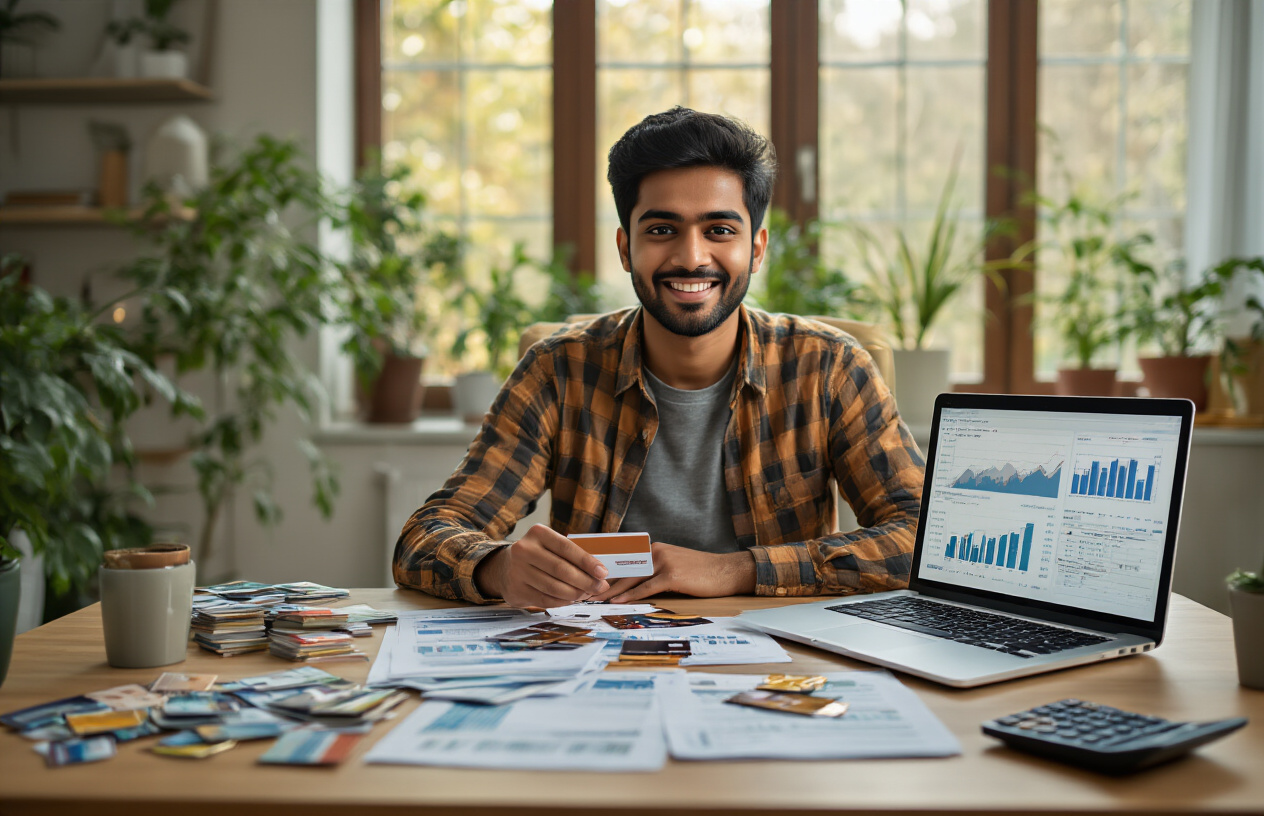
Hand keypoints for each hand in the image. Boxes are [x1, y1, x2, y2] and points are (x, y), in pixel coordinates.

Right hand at [474, 524, 608, 608]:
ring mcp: (517, 571)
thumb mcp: (551, 546)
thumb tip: (599, 575)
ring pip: (554, 587)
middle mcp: (524, 549)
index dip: (587, 562)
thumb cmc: (539, 556)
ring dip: (575, 594)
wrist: (505, 567)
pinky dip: (562, 601)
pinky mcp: (515, 590)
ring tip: (586, 594)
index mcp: (538, 533)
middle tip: (600, 587)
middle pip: (561, 569)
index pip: (566, 548)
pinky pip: (545, 600)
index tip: (603, 573)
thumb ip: (573, 556)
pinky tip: (571, 599)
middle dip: (585, 581)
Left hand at [589, 542, 755, 602]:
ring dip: (612, 589)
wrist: (725, 571)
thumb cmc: (700, 573)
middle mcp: (656, 551)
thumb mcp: (674, 565)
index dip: (607, 569)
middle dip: (604, 580)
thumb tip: (633, 584)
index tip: (590, 578)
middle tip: (586, 590)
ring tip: (595, 598)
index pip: (625, 559)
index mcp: (655, 548)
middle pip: (624, 568)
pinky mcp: (672, 575)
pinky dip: (630, 595)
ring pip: (631, 578)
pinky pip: (646, 587)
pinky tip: (618, 601)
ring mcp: (664, 562)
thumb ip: (654, 570)